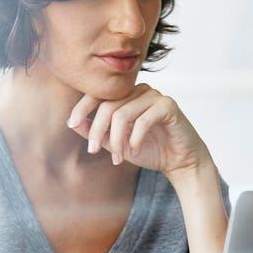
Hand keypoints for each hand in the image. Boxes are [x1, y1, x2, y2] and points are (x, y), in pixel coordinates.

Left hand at [66, 84, 210, 178]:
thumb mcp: (116, 143)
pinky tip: (134, 152)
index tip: (71, 124)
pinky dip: (135, 140)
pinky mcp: (168, 105)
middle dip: (97, 131)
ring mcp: (154, 96)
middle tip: (93, 151)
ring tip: (119, 158)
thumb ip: (96, 132)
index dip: (82, 107)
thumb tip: (72, 123)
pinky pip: (143, 120)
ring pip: (123, 114)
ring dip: (116, 140)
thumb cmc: (149, 150)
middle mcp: (139, 91)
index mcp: (126, 95)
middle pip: (108, 106)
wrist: (180, 162)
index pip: (98, 94)